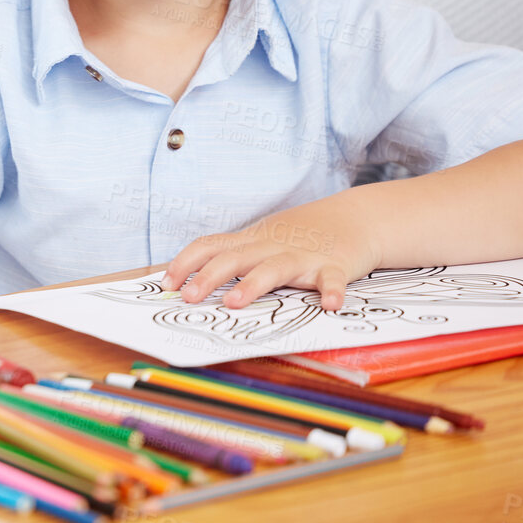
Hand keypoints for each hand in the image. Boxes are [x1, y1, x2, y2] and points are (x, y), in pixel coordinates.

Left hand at [161, 211, 377, 310]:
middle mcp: (272, 246)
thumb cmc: (301, 236)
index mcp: (251, 241)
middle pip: (235, 258)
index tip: (166, 284)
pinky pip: (332, 279)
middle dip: (208, 276)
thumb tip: (192, 282)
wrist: (355, 218)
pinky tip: (329, 305)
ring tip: (234, 302)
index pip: (210, 246)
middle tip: (188, 297)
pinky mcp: (335, 265)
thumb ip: (234, 258)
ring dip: (253, 284)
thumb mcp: (262, 241)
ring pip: (274, 268)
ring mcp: (303, 255)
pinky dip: (331, 291)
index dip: (185, 262)